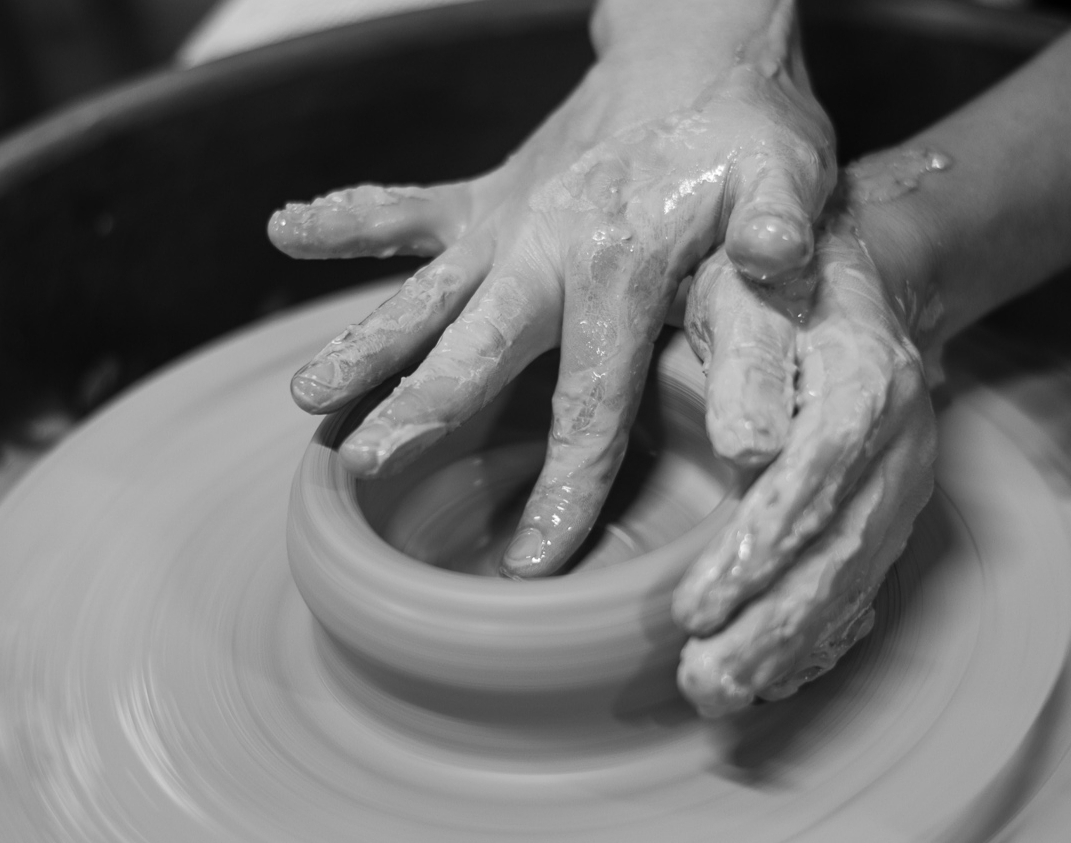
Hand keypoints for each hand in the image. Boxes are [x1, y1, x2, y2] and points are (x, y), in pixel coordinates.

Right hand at [268, 21, 833, 576]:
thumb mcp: (785, 173)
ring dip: (364, 341)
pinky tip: (285, 230)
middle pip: (475, 349)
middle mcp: (547, 247)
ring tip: (303, 394)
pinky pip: (409, 209)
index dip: (564, 485)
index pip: (591, 400)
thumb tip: (776, 263)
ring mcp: (508, 222)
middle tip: (361, 461)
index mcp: (620, 264)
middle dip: (418, 410)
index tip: (531, 562)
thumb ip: (779, 224)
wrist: (697, 42)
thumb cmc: (746, 127)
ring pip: (423, 294)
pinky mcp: (489, 197)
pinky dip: (349, 218)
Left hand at [672, 202, 938, 716]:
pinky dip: (821, 641)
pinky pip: (864, 588)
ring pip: (853, 581)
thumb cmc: (775, 284)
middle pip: (841, 549)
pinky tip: (773, 681)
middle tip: (702, 680)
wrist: (860, 282)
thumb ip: (749, 357)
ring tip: (719, 695)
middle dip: (770, 624)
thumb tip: (745, 448)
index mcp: (866, 377)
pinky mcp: (889, 516)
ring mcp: (902, 487)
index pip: (821, 470)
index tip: (696, 605)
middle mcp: (898, 443)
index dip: (762, 543)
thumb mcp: (748, 285)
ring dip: (788, 648)